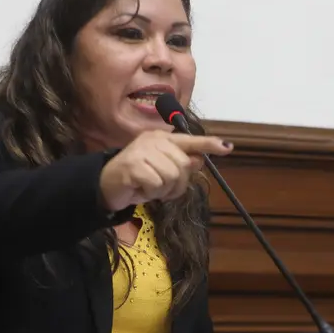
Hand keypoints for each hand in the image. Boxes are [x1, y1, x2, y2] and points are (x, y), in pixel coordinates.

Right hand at [99, 131, 232, 210]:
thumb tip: (199, 160)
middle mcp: (153, 141)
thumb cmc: (137, 178)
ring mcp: (142, 151)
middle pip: (183, 165)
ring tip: (149, 188)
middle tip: (161, 188)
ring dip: (163, 190)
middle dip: (177, 184)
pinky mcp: (133, 165)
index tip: (227, 147)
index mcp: (162, 139)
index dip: (209, 144)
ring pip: (171, 176)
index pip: (189, 140)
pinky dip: (151, 193)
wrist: (106, 185)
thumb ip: (180, 165)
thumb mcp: (162, 172)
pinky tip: (140, 190)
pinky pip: (157, 184)